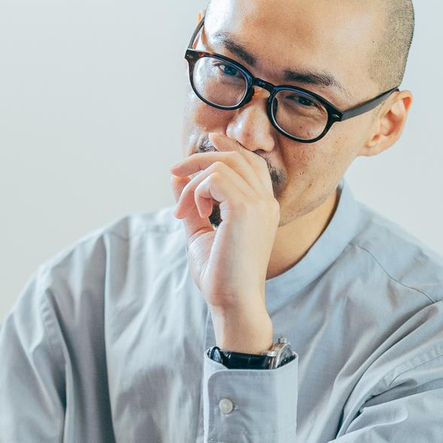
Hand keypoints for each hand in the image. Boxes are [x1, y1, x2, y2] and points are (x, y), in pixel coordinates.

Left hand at [169, 132, 278, 351]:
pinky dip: (196, 192)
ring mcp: (260, 204)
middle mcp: (266, 202)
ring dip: (193, 184)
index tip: (208, 140)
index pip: (251, 162)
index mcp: (263, 207)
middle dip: (202, 158)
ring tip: (184, 212)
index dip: (229, 146)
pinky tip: (195, 214)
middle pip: (237, 157)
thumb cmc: (220, 275)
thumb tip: (177, 176)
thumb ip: (192, 204)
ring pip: (222, 165)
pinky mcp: (246, 208)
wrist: (232, 302)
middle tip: (175, 170)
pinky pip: (214, 179)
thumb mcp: (201, 232)